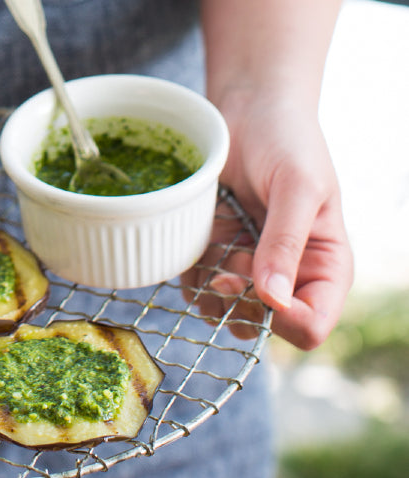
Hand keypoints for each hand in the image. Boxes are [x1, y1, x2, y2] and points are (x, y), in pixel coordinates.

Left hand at [183, 93, 353, 349]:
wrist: (249, 111)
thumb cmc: (287, 140)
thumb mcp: (298, 186)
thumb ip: (286, 242)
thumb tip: (272, 299)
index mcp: (324, 268)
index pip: (309, 327)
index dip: (280, 319)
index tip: (258, 280)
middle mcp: (286, 277)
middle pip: (258, 328)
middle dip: (238, 302)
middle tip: (231, 261)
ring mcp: (247, 270)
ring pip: (221, 314)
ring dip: (210, 288)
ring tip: (218, 244)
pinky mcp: (215, 257)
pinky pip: (195, 289)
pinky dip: (191, 272)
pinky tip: (201, 239)